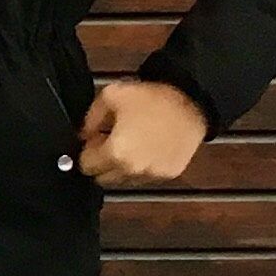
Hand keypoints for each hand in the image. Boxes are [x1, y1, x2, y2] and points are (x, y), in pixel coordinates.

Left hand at [78, 77, 208, 186]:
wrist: (192, 101)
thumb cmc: (153, 98)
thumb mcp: (111, 95)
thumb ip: (90, 119)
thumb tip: (83, 135)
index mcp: (116, 153)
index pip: (86, 166)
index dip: (88, 150)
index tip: (95, 139)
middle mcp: (134, 170)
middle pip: (103, 178)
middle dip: (102, 162)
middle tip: (111, 141)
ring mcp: (152, 175)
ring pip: (124, 180)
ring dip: (122, 167)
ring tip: (132, 142)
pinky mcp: (168, 174)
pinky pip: (145, 177)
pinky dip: (142, 166)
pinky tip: (148, 146)